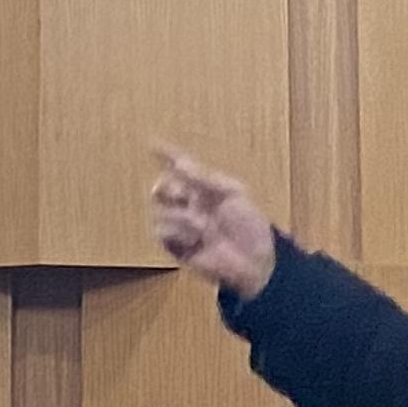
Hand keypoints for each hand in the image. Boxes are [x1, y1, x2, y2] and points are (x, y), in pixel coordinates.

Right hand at [151, 143, 277, 298]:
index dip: (167, 156)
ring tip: (202, 226)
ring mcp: (182, 226)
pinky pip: (161, 232)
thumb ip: (205, 178)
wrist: (254, 261)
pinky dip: (176, 232)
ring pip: (159, 210)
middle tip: (181, 194)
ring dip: (179, 216)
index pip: (181, 168)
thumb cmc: (250, 225)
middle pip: (162, 188)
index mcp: (205, 189)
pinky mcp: (177, 247)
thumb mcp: (234, 193)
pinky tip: (195, 238)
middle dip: (166, 187)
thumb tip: (180, 162)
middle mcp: (190, 205)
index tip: (153, 145)